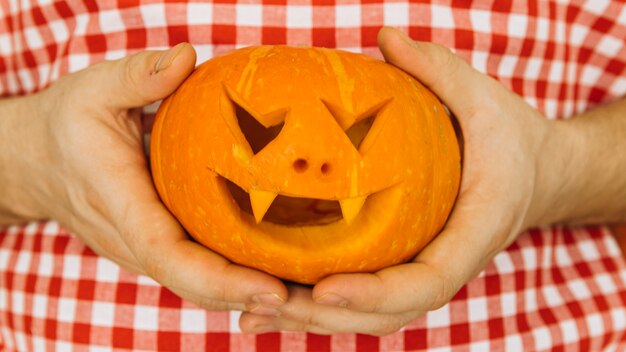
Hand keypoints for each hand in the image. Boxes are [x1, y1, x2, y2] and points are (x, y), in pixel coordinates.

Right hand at [0, 44, 286, 310]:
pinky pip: (192, 269)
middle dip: (246, 297)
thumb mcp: (95, 88)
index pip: (168, 254)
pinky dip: (230, 279)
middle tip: (304, 297)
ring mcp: (140, 248)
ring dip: (244, 294)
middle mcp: (130, 239)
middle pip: (192, 283)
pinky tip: (269, 273)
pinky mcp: (151, 245)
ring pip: (194, 284)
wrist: (35, 160)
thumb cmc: (67, 122)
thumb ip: (139, 75)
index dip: (220, 278)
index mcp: (119, 202)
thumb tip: (187, 57)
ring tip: (299, 293)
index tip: (269, 288)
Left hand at [239, 27, 560, 334]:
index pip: (427, 281)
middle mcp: (446, 264)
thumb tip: (386, 35)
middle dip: (326, 317)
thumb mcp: (484, 97)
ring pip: (370, 316)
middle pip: (387, 314)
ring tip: (252, 313)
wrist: (536, 174)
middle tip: (264, 305)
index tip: (324, 288)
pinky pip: (364, 297)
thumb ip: (438, 70)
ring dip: (313, 320)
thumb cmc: (510, 138)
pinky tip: (270, 304)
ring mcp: (424, 270)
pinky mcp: (406, 265)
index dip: (376, 293)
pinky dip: (318, 307)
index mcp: (472, 233)